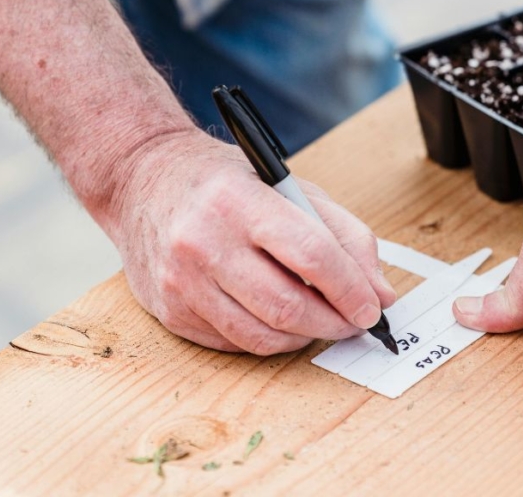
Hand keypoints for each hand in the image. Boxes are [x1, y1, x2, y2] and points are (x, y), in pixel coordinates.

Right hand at [109, 129, 395, 353]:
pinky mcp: (170, 311)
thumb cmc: (221, 180)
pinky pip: (233, 343)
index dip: (350, 288)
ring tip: (319, 321)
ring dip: (304, 337)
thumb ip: (341, 232)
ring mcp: (182, 281)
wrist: (142, 178)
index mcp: (239, 200)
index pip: (310, 254)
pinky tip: (277, 319)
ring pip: (261, 336)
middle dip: (333, 323)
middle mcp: (204, 241)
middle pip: (287, 306)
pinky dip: (267, 339)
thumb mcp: (285, 183)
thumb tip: (381, 291)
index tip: (372, 307)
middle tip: (353, 322)